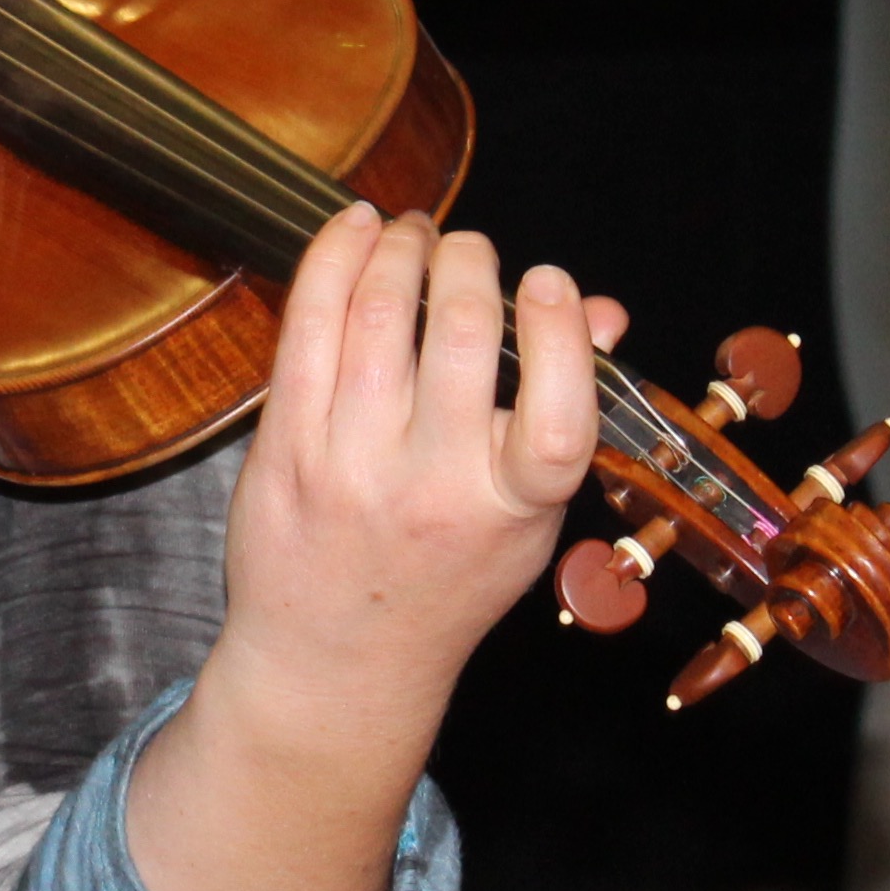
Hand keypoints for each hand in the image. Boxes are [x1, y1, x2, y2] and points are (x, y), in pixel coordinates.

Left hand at [131, 209, 618, 890]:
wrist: (337, 659)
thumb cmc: (445, 578)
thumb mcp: (528, 518)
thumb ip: (565, 412)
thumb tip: (604, 312)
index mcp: (513, 508)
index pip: (558, 414)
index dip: (558, 329)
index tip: (546, 279)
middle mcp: (435, 487)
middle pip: (462, 337)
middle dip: (468, 261)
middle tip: (468, 247)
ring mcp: (352, 465)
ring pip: (380, 314)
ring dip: (401, 248)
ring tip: (414, 232)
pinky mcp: (286, 447)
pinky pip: (308, 327)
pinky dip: (333, 260)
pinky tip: (354, 231)